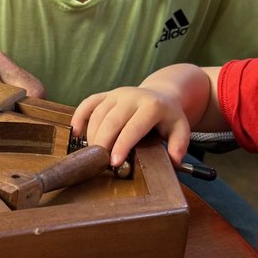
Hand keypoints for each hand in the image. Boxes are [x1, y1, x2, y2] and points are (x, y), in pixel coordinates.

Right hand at [72, 87, 190, 167]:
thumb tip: (174, 161)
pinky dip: (79, 117)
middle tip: (99, 163)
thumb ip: (179, 145)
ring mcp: (117, 94)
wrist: (162, 94)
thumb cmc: (168, 117)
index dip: (122, 145)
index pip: (134, 127)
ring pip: (98, 114)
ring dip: (92, 136)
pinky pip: (88, 103)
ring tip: (93, 155)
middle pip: (112, 120)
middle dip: (103, 143)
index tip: (113, 162)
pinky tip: (76, 133)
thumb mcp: (181, 129)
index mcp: (152, 106)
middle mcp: (132, 96)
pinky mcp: (106, 94)